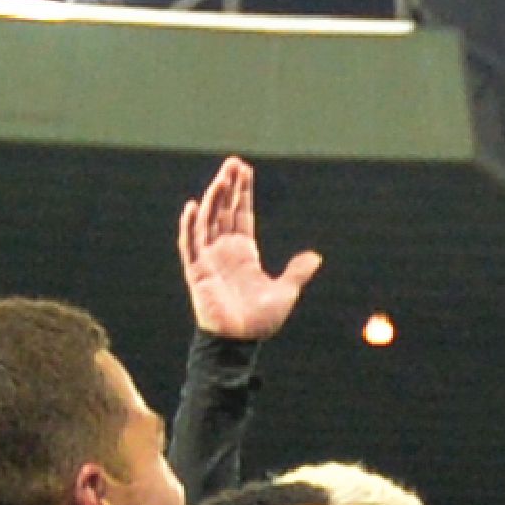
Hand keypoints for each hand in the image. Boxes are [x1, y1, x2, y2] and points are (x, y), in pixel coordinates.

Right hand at [178, 157, 322, 343]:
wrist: (240, 342)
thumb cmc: (260, 321)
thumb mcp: (285, 292)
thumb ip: (296, 273)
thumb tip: (315, 257)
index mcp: (244, 253)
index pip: (241, 214)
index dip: (242, 192)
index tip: (243, 169)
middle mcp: (224, 251)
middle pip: (223, 211)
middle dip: (227, 187)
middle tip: (232, 162)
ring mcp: (209, 260)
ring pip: (208, 222)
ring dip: (212, 199)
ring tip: (220, 178)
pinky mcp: (197, 273)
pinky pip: (190, 245)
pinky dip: (189, 226)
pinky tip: (191, 206)